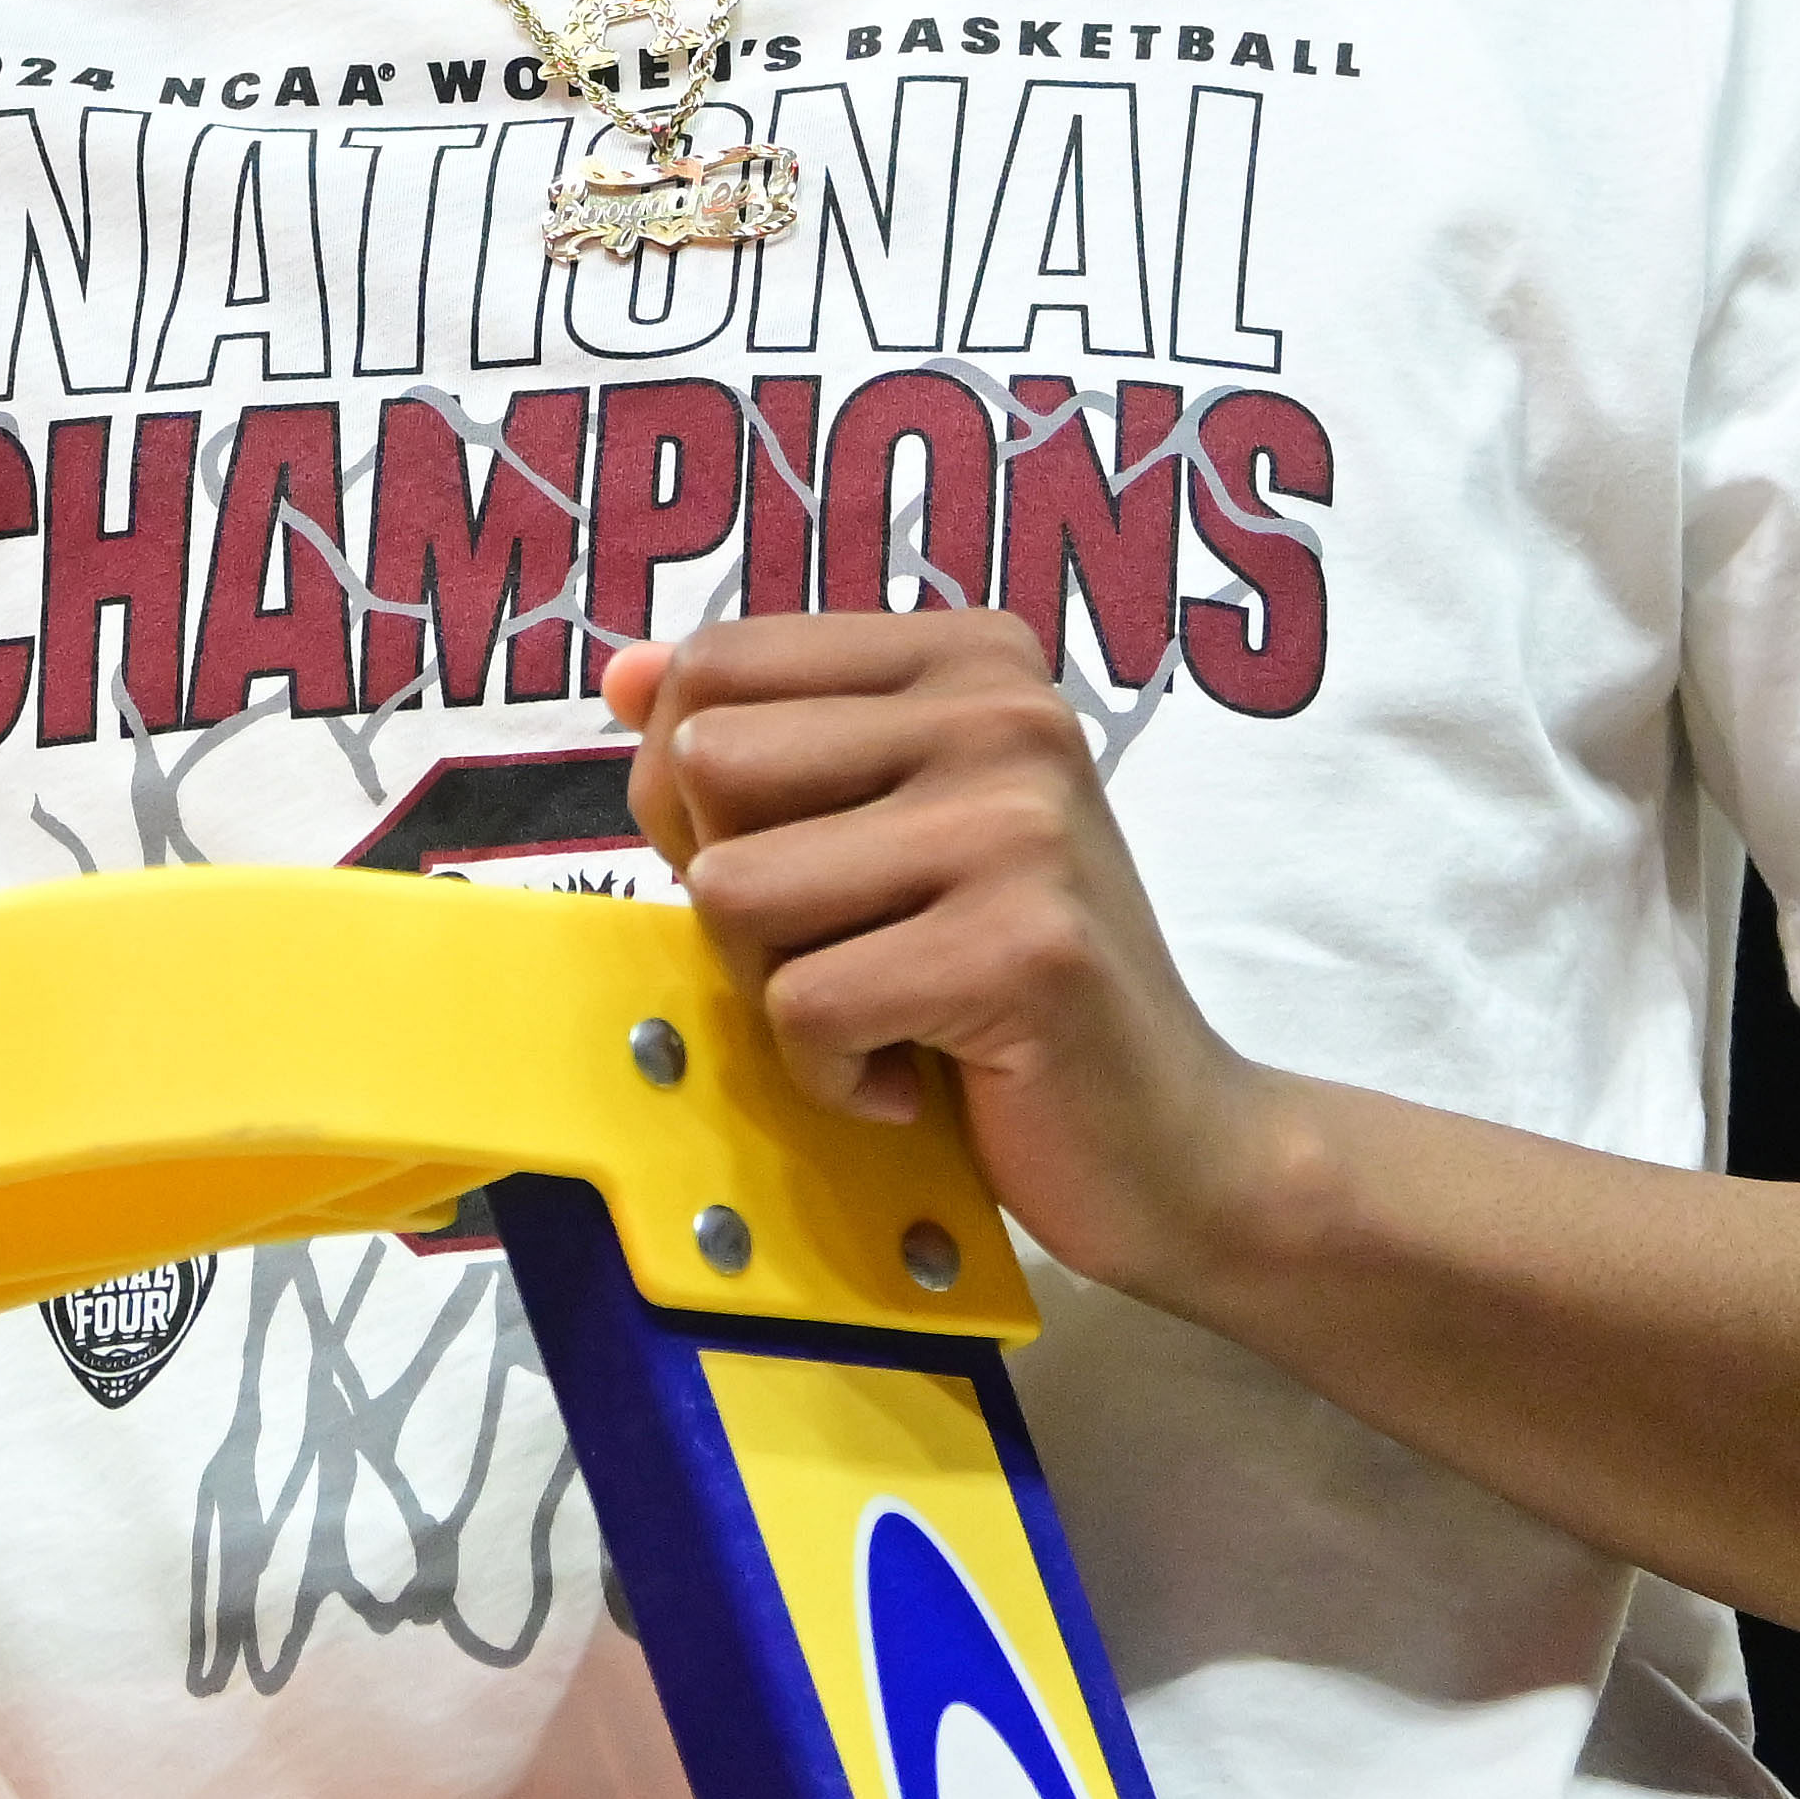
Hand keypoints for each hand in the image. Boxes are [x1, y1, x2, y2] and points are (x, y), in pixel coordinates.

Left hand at [606, 607, 1283, 1303]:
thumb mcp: (877, 828)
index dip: (695, 791)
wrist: (1174, 1143)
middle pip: (705, 766)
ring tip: (886, 1011)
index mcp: (969, 655)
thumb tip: (625, 676)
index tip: (800, 863)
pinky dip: (828, 1073)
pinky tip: (914, 1076)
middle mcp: (1003, 709)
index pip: (715, 669)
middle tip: (844, 950)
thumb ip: (760, 737)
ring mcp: (1019, 825)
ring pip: (732, 889)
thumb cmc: (1002, 982)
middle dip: (730, 890)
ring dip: (776, 988)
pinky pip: (801, 1006)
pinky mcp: (1021, 949)